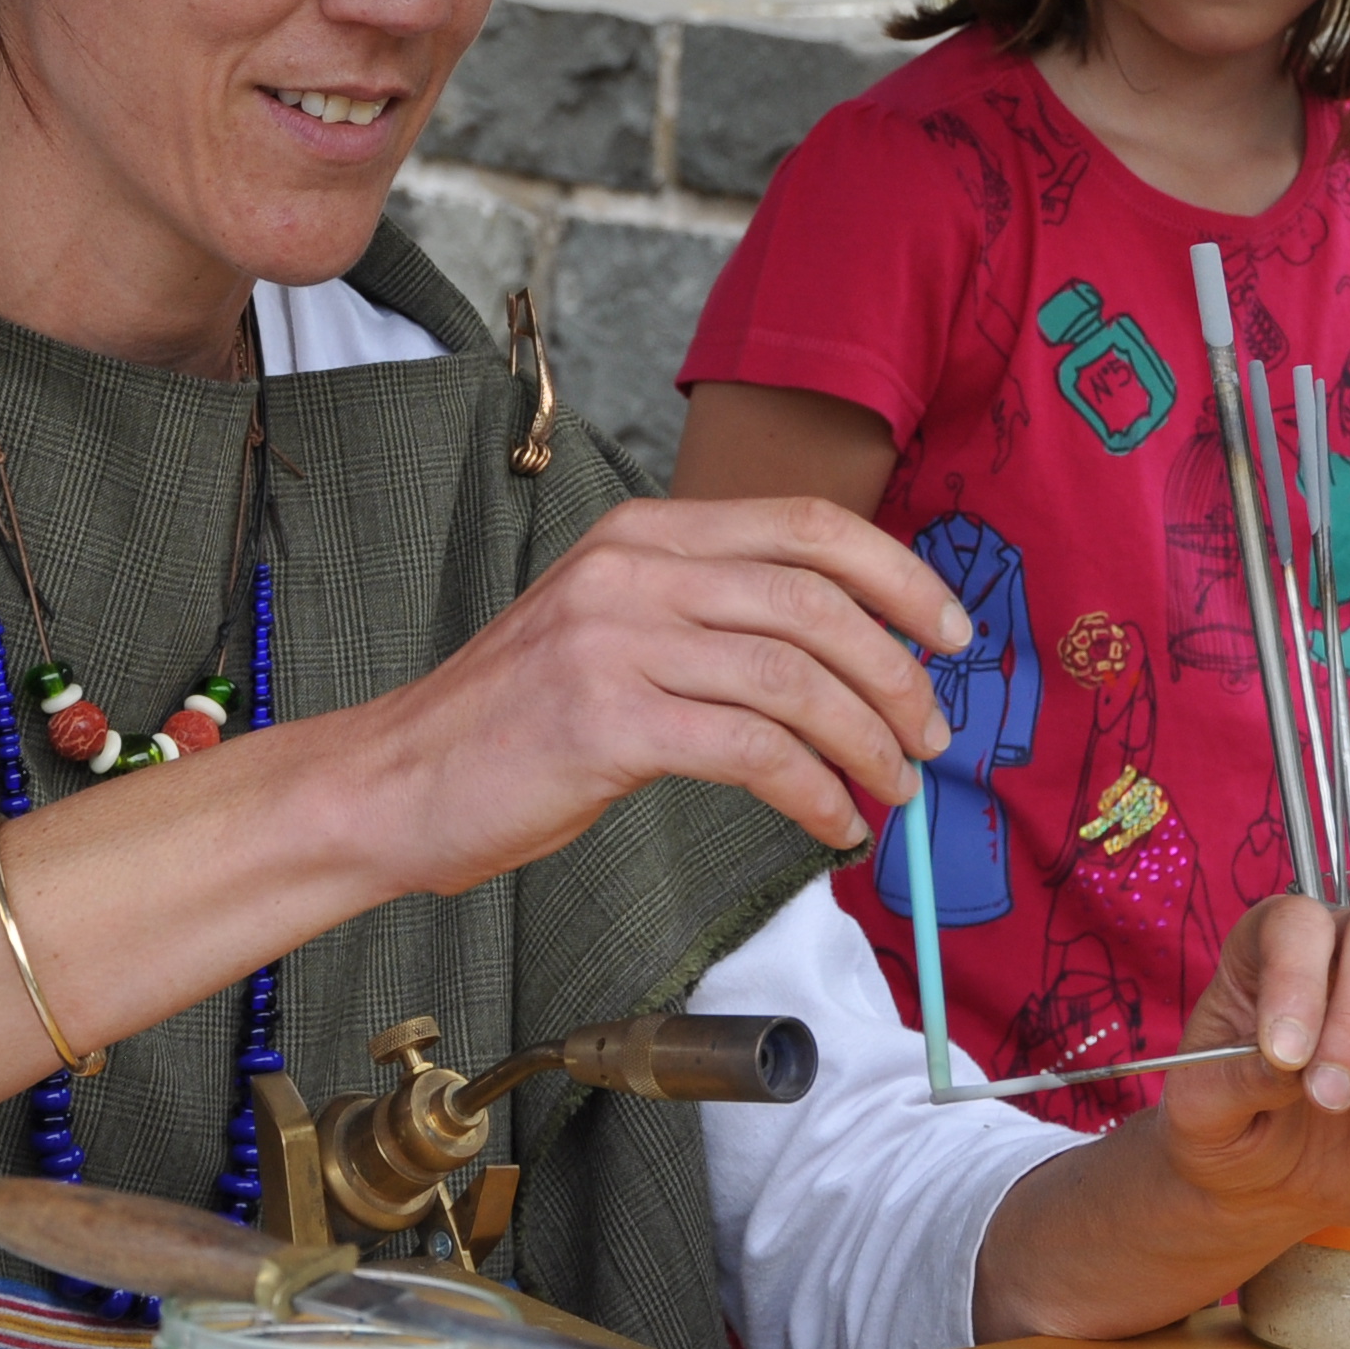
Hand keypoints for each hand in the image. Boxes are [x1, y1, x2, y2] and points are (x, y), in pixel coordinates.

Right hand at [354, 496, 966, 894]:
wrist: (397, 781)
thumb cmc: (514, 723)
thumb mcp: (614, 630)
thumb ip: (711, 616)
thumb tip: (848, 651)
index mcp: (645, 534)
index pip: (807, 525)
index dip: (899, 575)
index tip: (952, 634)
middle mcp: (632, 570)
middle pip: (817, 600)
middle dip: (899, 673)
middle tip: (932, 736)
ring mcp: (614, 642)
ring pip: (795, 678)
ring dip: (868, 743)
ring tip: (891, 791)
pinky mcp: (604, 723)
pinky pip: (751, 753)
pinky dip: (813, 793)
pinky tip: (831, 823)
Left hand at [1152, 898, 1349, 1236]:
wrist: (1279, 1176)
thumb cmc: (1233, 1128)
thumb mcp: (1201, 1114)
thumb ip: (1234, 1079)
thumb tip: (1290, 1060)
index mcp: (1269, 946)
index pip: (1299, 924)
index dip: (1298, 982)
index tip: (1287, 1058)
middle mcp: (1347, 943)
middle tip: (1331, 1097)